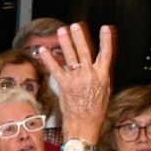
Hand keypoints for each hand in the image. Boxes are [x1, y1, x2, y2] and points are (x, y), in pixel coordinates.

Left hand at [36, 23, 113, 141]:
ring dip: (65, 42)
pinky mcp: (64, 85)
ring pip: (70, 56)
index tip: (106, 28)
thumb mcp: (104, 91)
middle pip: (85, 51)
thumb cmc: (95, 111)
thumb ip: (101, 75)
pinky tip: (43, 51)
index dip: (107, 40)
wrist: (84, 125)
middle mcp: (89, 75)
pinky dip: (48, 59)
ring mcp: (76, 79)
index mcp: (102, 76)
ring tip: (61, 31)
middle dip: (79, 37)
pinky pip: (55, 69)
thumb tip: (99, 64)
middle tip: (75, 26)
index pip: (106, 54)